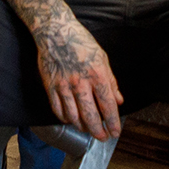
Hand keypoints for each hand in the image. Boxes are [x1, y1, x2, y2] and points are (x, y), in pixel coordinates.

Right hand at [36, 21, 123, 138]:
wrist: (56, 31)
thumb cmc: (81, 42)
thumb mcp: (102, 58)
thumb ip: (111, 81)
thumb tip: (118, 100)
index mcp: (97, 74)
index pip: (108, 106)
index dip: (113, 123)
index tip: (115, 132)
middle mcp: (81, 83)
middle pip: (90, 116)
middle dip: (98, 131)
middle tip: (102, 136)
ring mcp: (63, 86)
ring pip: (73, 117)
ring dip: (81, 127)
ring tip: (87, 128)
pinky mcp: (50, 86)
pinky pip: (57, 110)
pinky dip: (65, 119)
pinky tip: (70, 119)